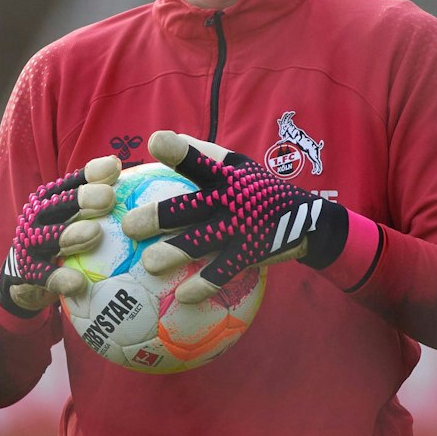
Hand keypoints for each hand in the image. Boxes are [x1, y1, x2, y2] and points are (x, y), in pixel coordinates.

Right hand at [0, 155, 121, 313]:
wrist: (25, 277)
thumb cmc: (62, 240)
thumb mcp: (75, 217)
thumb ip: (97, 199)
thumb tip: (124, 170)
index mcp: (51, 198)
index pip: (72, 182)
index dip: (92, 174)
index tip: (115, 168)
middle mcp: (38, 216)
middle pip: (59, 204)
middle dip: (83, 199)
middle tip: (109, 197)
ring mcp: (31, 243)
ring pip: (50, 238)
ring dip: (71, 235)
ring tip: (95, 233)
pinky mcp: (28, 272)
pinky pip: (45, 276)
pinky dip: (61, 278)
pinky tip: (78, 283)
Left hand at [122, 130, 347, 303]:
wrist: (307, 219)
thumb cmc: (255, 190)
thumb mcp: (237, 166)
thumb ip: (203, 155)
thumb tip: (161, 137)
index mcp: (223, 173)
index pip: (199, 157)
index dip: (179, 150)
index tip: (156, 141)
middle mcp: (230, 197)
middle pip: (189, 205)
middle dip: (158, 215)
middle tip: (129, 226)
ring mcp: (240, 226)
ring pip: (201, 241)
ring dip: (174, 252)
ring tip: (149, 263)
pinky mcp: (250, 252)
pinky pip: (222, 272)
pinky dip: (203, 285)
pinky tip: (183, 297)